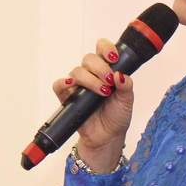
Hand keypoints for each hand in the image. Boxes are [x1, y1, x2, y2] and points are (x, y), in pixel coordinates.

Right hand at [51, 37, 134, 168]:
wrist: (107, 137)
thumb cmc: (117, 117)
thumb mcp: (127, 101)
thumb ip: (126, 87)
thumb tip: (120, 75)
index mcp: (106, 70)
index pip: (102, 49)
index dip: (106, 48)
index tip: (113, 58)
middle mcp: (91, 75)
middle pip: (89, 58)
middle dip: (100, 68)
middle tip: (109, 81)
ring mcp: (79, 86)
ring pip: (77, 71)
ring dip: (90, 80)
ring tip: (102, 92)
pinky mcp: (68, 97)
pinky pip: (59, 85)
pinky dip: (63, 83)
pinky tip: (72, 85)